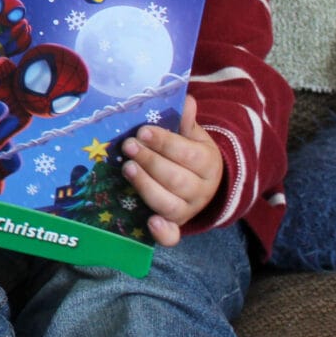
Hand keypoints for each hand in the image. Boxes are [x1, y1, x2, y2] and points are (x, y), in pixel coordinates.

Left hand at [120, 95, 223, 246]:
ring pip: (171, 205)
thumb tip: (187, 100)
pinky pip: (172, 236)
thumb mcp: (192, 137)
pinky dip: (162, 232)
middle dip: (151, 162)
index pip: (188, 155)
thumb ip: (187, 121)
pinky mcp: (175, 226)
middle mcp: (201, 190)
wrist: (202, 184)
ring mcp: (188, 210)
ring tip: (127, 168)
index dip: (165, 143)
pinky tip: (149, 222)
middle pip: (178, 180)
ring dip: (147, 187)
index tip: (143, 131)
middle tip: (129, 146)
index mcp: (208, 164)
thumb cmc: (189, 154)